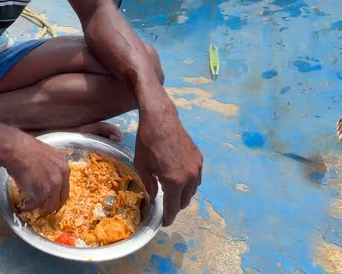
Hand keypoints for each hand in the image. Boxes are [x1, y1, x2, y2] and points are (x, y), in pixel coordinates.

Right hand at [6, 135, 69, 215]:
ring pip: (51, 204)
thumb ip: (50, 166)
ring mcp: (54, 184)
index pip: (65, 184)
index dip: (59, 193)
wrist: (17, 150)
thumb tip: (44, 176)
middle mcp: (62, 175)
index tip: (54, 198)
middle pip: (62, 196)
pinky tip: (25, 206)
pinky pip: (37, 204)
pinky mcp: (43, 192)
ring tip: (37, 212)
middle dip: (55, 205)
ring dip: (44, 210)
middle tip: (48, 210)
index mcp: (64, 165)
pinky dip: (30, 207)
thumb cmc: (26, 150)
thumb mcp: (46, 155)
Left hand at [134, 105, 202, 226]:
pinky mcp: (198, 158)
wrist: (161, 119)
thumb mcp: (142, 167)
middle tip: (166, 206)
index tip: (164, 223)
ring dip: (183, 195)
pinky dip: (189, 182)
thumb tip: (155, 197)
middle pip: (185, 201)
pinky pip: (196, 178)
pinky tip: (179, 178)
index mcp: (174, 181)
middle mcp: (189, 176)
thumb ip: (150, 186)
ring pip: (193, 190)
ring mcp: (196, 166)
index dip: (168, 218)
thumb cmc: (147, 143)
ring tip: (172, 192)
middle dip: (175, 206)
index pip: (173, 207)